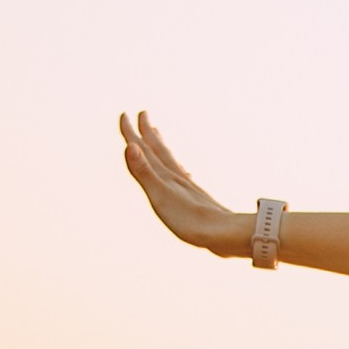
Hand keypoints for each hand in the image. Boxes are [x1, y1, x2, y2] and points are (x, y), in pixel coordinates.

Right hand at [120, 112, 249, 254]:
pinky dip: (176, 167)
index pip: (145, 149)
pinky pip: (181, 175)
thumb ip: (145, 172)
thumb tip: (131, 145)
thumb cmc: (190, 220)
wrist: (224, 234)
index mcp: (166, 175)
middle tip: (143, 114)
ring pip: (171, 160)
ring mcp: (187, 187)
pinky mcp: (195, 199)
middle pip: (160, 149)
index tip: (125, 114)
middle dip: (148, 132)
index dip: (132, 133)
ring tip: (157, 136)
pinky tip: (182, 172)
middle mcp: (177, 176)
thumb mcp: (160, 196)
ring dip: (161, 146)